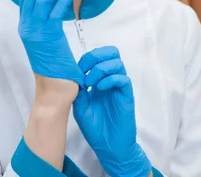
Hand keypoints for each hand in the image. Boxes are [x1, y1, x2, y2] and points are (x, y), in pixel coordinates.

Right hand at [18, 0, 83, 96]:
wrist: (54, 92)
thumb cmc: (55, 67)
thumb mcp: (49, 39)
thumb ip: (49, 21)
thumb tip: (58, 0)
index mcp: (26, 25)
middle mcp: (27, 27)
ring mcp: (35, 33)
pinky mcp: (47, 39)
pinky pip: (54, 14)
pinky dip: (61, 0)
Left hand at [73, 47, 150, 176]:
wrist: (109, 146)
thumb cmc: (95, 128)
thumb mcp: (80, 107)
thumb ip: (79, 90)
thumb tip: (74, 75)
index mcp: (99, 80)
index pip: (97, 57)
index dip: (87, 58)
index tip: (76, 69)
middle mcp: (110, 80)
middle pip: (111, 53)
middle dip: (97, 55)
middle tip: (85, 68)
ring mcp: (119, 87)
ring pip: (117, 62)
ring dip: (101, 68)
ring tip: (92, 82)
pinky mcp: (126, 95)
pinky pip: (123, 79)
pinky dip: (110, 79)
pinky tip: (100, 89)